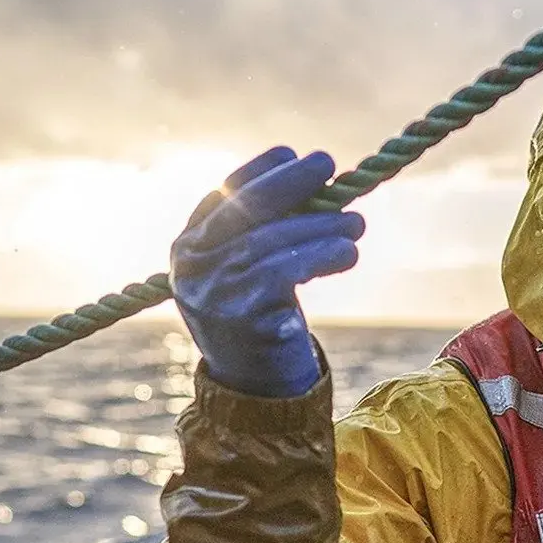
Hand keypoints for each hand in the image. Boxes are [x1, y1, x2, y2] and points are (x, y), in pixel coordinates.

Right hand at [170, 148, 363, 396]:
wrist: (253, 388)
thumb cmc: (260, 316)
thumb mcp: (247, 269)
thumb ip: (264, 229)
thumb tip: (316, 177)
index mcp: (186, 249)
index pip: (220, 195)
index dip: (259, 171)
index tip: (293, 154)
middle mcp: (192, 269)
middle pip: (245, 211)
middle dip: (289, 182)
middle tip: (328, 163)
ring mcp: (215, 294)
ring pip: (271, 242)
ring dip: (321, 225)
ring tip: (357, 223)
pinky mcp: (244, 319)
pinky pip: (286, 274)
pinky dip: (320, 256)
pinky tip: (346, 253)